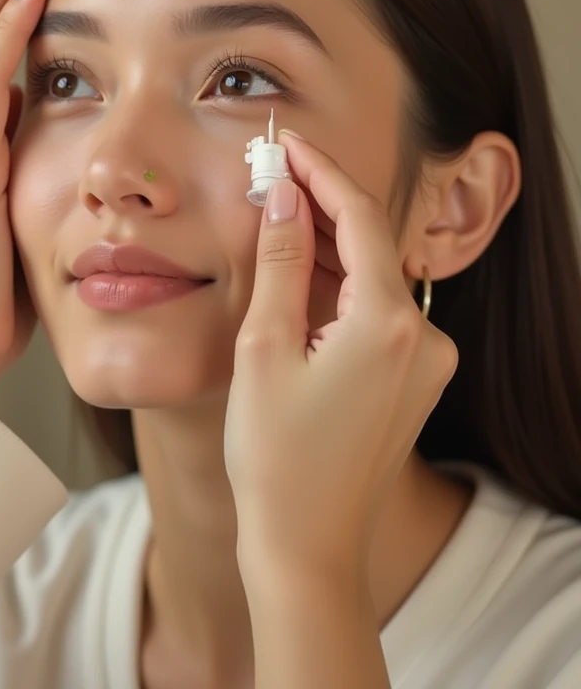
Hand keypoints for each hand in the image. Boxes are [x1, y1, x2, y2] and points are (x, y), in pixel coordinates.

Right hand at [224, 130, 456, 587]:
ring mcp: (425, 362)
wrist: (309, 547)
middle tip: (271, 175)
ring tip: (278, 217)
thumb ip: (280, 262)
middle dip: (321, 206)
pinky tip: (303, 273)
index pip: (359, 216)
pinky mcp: (415, 380)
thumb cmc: (276, 458)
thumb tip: (284, 196)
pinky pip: (380, 312)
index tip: (286, 142)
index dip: (320, 171)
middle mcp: (423, 337)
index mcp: (388, 324)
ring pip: (374, 278)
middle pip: (371, 244)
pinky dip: (342, 287)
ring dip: (329, 246)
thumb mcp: (263, 348)